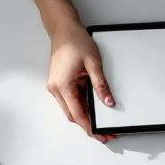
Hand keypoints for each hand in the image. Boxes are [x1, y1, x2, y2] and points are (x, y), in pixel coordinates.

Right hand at [46, 18, 115, 140]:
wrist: (63, 29)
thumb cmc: (75, 41)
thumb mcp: (94, 63)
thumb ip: (101, 85)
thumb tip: (108, 102)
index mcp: (63, 86)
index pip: (77, 114)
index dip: (89, 127)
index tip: (99, 134)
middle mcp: (56, 89)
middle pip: (73, 115)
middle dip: (88, 125)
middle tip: (104, 131)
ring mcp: (56, 87)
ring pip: (71, 108)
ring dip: (85, 115)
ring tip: (101, 119)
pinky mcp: (59, 84)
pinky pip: (70, 100)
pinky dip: (81, 105)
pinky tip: (92, 107)